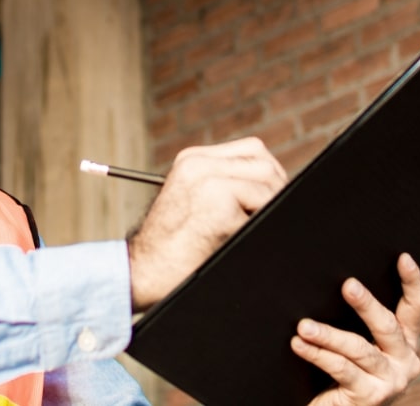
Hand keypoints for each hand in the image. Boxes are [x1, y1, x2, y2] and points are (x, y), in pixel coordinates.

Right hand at [127, 137, 286, 310]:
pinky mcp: (218, 203)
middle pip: (264, 163)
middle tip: (272, 215)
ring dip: (269, 208)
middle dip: (277, 189)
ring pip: (267, 184)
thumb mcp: (192, 200)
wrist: (143, 270)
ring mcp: (207, 180)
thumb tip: (274, 186)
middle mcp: (198, 163)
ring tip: (249, 228)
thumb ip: (223, 183)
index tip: (272, 197)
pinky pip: (261, 210)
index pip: (251, 150)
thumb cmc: (171, 246)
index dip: (269, 174)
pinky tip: (235, 240)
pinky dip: (256, 228)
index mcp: (192, 159)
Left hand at [292, 253, 419, 405]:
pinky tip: (299, 343)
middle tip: (348, 285)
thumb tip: (334, 274)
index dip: (412, 282)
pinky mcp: (369, 398)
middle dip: (367, 304)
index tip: (403, 258)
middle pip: (387, 326)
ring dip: (328, 334)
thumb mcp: (359, 338)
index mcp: (405, 340)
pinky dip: (317, 354)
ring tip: (304, 325)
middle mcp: (404, 360)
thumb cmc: (347, 363)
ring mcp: (389, 381)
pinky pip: (340, 369)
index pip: (415, 308)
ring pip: (358, 349)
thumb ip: (354, 314)